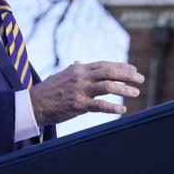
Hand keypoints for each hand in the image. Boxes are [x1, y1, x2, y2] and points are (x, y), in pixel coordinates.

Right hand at [30, 61, 144, 125]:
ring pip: (108, 86)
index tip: (133, 69)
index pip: (104, 64)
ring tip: (135, 93)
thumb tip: (79, 63)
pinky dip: (112, 107)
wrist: (33, 104)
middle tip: (140, 79)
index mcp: (79, 70)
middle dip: (127, 75)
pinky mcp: (78, 105)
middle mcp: (81, 77)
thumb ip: (74, 70)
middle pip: (110, 72)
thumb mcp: (61, 75)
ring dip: (124, 89)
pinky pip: (99, 105)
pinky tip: (122, 110)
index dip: (121, 66)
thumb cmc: (48, 91)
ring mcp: (80, 91)